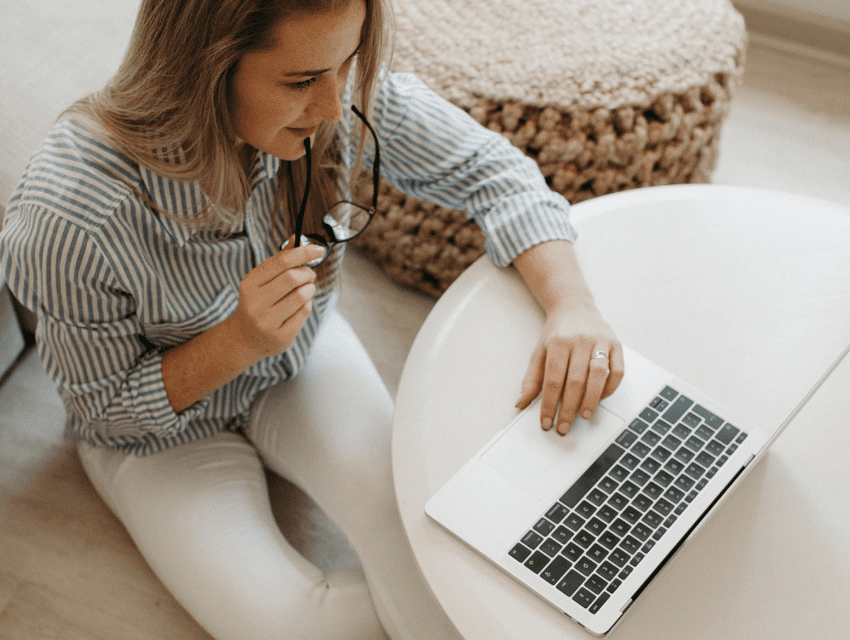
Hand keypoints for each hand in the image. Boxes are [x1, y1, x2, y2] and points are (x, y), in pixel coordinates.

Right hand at [228, 241, 324, 361]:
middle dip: (308, 273)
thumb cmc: (260, 302)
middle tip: (310, 275)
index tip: (319, 250)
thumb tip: (297, 238)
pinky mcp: (280, 336)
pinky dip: (307, 305)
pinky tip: (300, 306)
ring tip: (305, 290)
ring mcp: (267, 322)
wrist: (246, 338)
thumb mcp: (263, 281)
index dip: (303, 252)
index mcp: (250, 284)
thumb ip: (281, 260)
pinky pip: (304, 313)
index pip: (281, 261)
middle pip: (293, 278)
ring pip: (302, 296)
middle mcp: (255, 303)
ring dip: (310, 289)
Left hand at [515, 305, 623, 434]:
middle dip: (569, 408)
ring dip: (591, 400)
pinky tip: (600, 398)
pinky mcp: (616, 344)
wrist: (575, 306)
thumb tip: (521, 404)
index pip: (553, 380)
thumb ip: (531, 380)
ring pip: (598, 376)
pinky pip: (617, 371)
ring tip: (583, 416)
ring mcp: (600, 342)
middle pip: (575, 381)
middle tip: (564, 426)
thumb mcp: (539, 352)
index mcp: (558, 343)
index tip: (547, 422)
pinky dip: (610, 388)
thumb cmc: (556, 333)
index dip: (549, 405)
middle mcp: (580, 341)